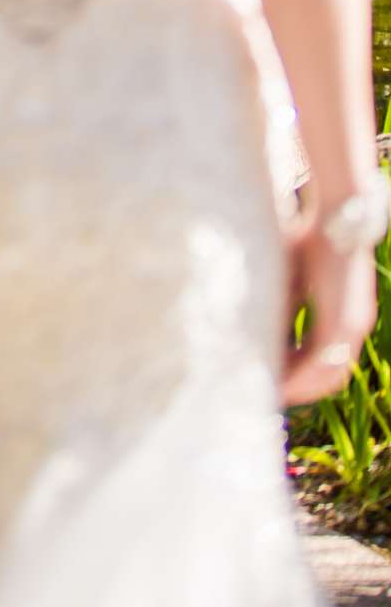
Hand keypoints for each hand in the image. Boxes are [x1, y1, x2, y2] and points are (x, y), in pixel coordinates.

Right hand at [283, 218, 378, 404]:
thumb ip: (278, 289)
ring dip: (299, 389)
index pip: (324, 359)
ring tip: (270, 394)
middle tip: (269, 397)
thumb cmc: (311, 229)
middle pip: (328, 377)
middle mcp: (353, 326)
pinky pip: (321, 362)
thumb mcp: (288, 266)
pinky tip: (280, 383)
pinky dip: (301, 378)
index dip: (299, 373)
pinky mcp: (341, 320)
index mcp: (344, 315)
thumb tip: (252, 303)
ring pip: (327, 376)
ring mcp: (351, 325)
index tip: (272, 379)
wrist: (339, 209)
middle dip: (299, 390)